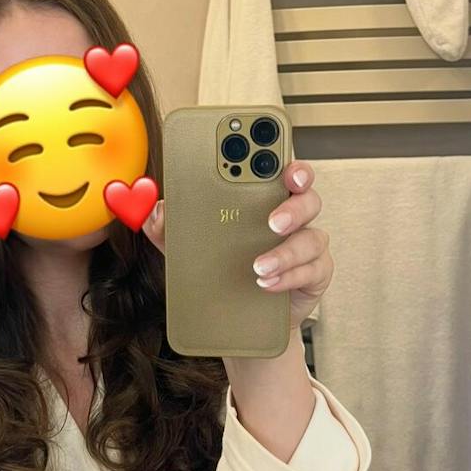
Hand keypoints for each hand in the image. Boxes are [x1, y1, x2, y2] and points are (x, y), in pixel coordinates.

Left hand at [141, 160, 331, 331]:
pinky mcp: (314, 275)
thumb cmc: (223, 270)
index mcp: (264, 199)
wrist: (240, 316)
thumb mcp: (187, 248)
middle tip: (273, 218)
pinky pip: (311, 270)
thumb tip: (157, 210)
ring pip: (312, 237)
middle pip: (307, 195)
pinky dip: (289, 276)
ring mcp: (306, 246)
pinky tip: (266, 282)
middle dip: (295, 201)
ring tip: (258, 264)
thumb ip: (168, 227)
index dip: (281, 156)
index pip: (277, 169)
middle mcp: (292, 217)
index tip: (272, 155)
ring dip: (286, 251)